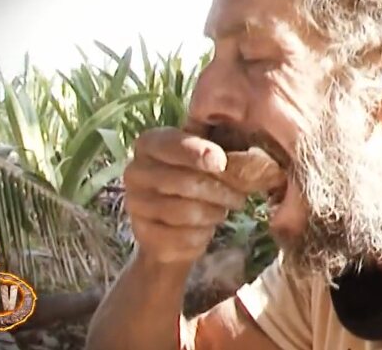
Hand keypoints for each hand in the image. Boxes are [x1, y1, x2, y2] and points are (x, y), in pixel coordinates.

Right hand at [123, 125, 245, 263]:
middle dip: (220, 191)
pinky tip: (206, 228)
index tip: (221, 163)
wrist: (173, 225)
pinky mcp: (144, 235)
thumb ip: (219, 149)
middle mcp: (135, 172)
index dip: (197, 152)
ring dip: (215, 213)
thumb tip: (246, 157)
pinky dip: (203, 235)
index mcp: (149, 144)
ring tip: (223, 210)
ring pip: (186, 211)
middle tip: (239, 197)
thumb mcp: (206, 158)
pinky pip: (183, 237)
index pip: (171, 144)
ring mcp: (136, 204)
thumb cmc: (195, 178)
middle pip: (184, 182)